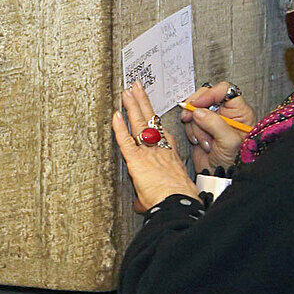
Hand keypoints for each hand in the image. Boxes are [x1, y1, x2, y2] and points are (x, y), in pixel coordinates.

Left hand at [110, 82, 197, 212]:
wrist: (177, 204)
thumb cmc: (177, 201)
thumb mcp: (167, 194)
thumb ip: (147, 197)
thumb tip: (139, 204)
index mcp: (171, 158)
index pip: (163, 134)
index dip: (158, 121)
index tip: (154, 111)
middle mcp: (161, 150)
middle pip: (152, 121)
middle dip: (144, 103)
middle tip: (138, 89)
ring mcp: (149, 152)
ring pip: (140, 123)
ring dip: (133, 106)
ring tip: (128, 92)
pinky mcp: (137, 159)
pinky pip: (125, 139)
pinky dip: (119, 127)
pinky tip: (115, 115)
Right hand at [179, 82, 256, 171]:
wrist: (220, 177)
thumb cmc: (232, 162)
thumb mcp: (228, 142)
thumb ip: (214, 123)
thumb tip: (198, 111)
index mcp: (239, 112)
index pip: (225, 90)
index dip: (210, 94)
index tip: (198, 104)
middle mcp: (226, 113)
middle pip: (207, 96)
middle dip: (196, 108)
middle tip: (190, 117)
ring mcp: (213, 120)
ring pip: (196, 109)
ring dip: (195, 125)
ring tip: (204, 141)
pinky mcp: (201, 127)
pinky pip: (190, 121)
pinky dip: (190, 130)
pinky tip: (198, 141)